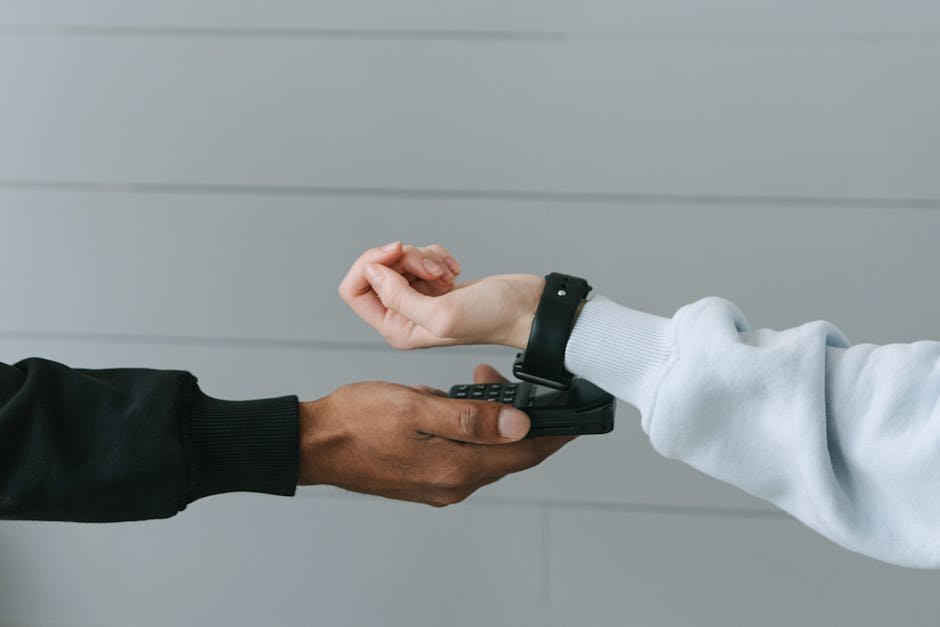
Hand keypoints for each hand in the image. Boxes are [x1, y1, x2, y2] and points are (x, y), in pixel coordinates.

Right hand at [298, 364, 571, 505]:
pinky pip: (462, 454)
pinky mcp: (425, 479)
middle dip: (520, 419)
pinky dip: (467, 429)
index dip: (555, 433)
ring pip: (484, 452)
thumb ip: (470, 418)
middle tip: (510, 381)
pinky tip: (450, 403)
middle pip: (508, 454)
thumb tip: (519, 425)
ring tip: (477, 382)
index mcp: (457, 469)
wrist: (313, 444)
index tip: (576, 416)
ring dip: (489, 420)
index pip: (525, 453)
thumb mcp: (417, 408)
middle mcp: (453, 484)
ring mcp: (438, 485)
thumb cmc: (357, 421)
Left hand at [338, 241, 543, 349]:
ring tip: (448, 273)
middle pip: (376, 270)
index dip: (371, 264)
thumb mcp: (442, 314)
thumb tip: (371, 272)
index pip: (354, 291)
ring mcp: (418, 299)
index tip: (398, 252)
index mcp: (396, 330)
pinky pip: (419, 257)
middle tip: (432, 269)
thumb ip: (400, 297)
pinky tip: (454, 271)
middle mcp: (403, 316)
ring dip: (424, 257)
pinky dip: (436, 256)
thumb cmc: (493, 319)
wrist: (527, 309)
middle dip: (404, 259)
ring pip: (400, 260)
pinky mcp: (434, 284)